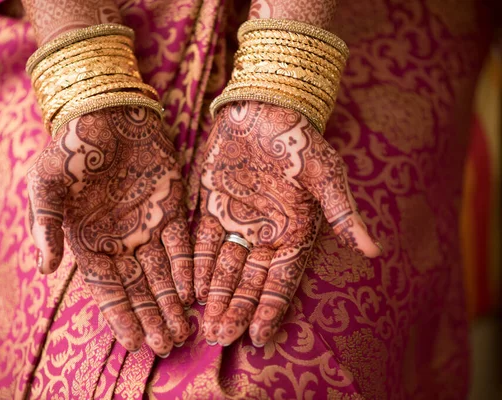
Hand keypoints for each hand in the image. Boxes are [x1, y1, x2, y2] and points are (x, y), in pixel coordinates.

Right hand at [27, 107, 193, 355]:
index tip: (134, 344)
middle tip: (167, 346)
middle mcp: (120, 240)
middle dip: (152, 317)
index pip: (107, 288)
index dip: (120, 316)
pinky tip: (193, 290)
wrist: (105, 110)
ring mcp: (148, 226)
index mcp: (88, 241)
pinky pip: (181, 243)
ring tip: (184, 331)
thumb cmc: (69, 146)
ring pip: (163, 272)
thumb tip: (45, 267)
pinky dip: (186, 266)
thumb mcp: (45, 183)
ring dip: (172, 301)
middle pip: (139, 288)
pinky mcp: (172, 208)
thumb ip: (46, 225)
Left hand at [194, 101, 380, 346]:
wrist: (265, 106)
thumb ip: (342, 213)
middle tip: (220, 338)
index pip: (283, 278)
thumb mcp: (325, 175)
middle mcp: (266, 233)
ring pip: (225, 267)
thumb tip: (374, 251)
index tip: (259, 336)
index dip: (271, 307)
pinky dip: (197, 265)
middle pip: (249, 280)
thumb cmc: (300, 139)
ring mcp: (237, 222)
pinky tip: (190, 288)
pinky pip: (203, 242)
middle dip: (236, 309)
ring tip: (205, 324)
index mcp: (296, 231)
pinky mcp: (212, 206)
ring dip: (216, 295)